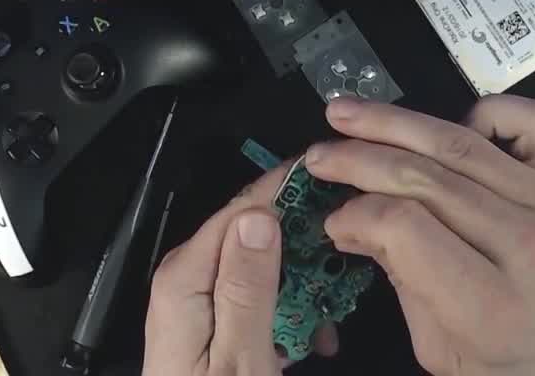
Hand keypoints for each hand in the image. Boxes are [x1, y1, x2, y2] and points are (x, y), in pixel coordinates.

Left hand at [143, 165, 338, 374]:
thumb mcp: (239, 360)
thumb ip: (246, 287)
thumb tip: (257, 216)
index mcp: (185, 277)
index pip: (241, 208)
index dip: (288, 188)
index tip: (335, 178)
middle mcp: (186, 278)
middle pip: (252, 233)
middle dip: (303, 245)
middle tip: (349, 257)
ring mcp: (198, 300)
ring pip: (261, 265)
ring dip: (301, 286)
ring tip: (331, 317)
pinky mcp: (211, 321)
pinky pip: (256, 297)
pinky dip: (287, 313)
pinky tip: (312, 340)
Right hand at [305, 96, 534, 375]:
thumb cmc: (527, 370)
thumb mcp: (447, 354)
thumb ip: (402, 283)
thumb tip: (355, 224)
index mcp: (492, 306)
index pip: (403, 226)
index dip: (355, 215)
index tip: (334, 221)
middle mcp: (526, 246)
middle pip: (423, 177)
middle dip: (357, 158)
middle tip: (318, 157)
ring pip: (459, 142)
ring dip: (394, 122)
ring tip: (347, 113)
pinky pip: (529, 121)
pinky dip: (486, 110)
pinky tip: (449, 124)